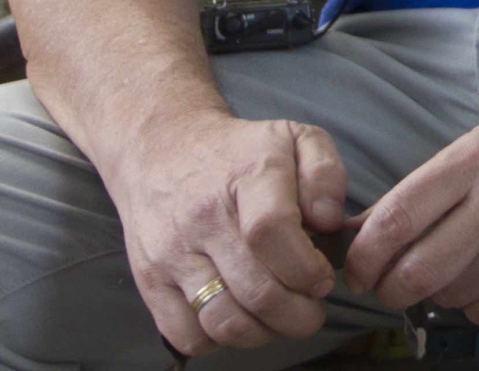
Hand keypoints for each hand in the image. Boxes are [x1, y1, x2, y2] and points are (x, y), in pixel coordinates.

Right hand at [106, 109, 348, 356]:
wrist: (161, 150)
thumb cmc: (239, 151)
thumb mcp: (294, 138)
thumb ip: (325, 175)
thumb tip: (329, 222)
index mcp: (247, 175)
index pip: (271, 232)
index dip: (305, 268)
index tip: (322, 279)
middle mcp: (204, 218)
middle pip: (255, 289)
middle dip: (297, 315)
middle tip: (311, 311)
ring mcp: (172, 253)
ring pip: (222, 320)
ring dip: (262, 333)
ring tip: (277, 319)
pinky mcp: (149, 280)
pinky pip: (186, 333)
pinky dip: (219, 340)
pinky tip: (238, 318)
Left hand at [345, 89, 478, 324]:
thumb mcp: (476, 142)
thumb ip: (420, 188)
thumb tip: (360, 229)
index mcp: (474, 161)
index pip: (397, 220)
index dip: (363, 253)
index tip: (354, 265)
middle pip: (417, 272)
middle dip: (387, 286)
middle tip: (383, 281)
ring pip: (449, 295)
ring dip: (432, 291)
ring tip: (440, 268)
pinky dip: (470, 301)